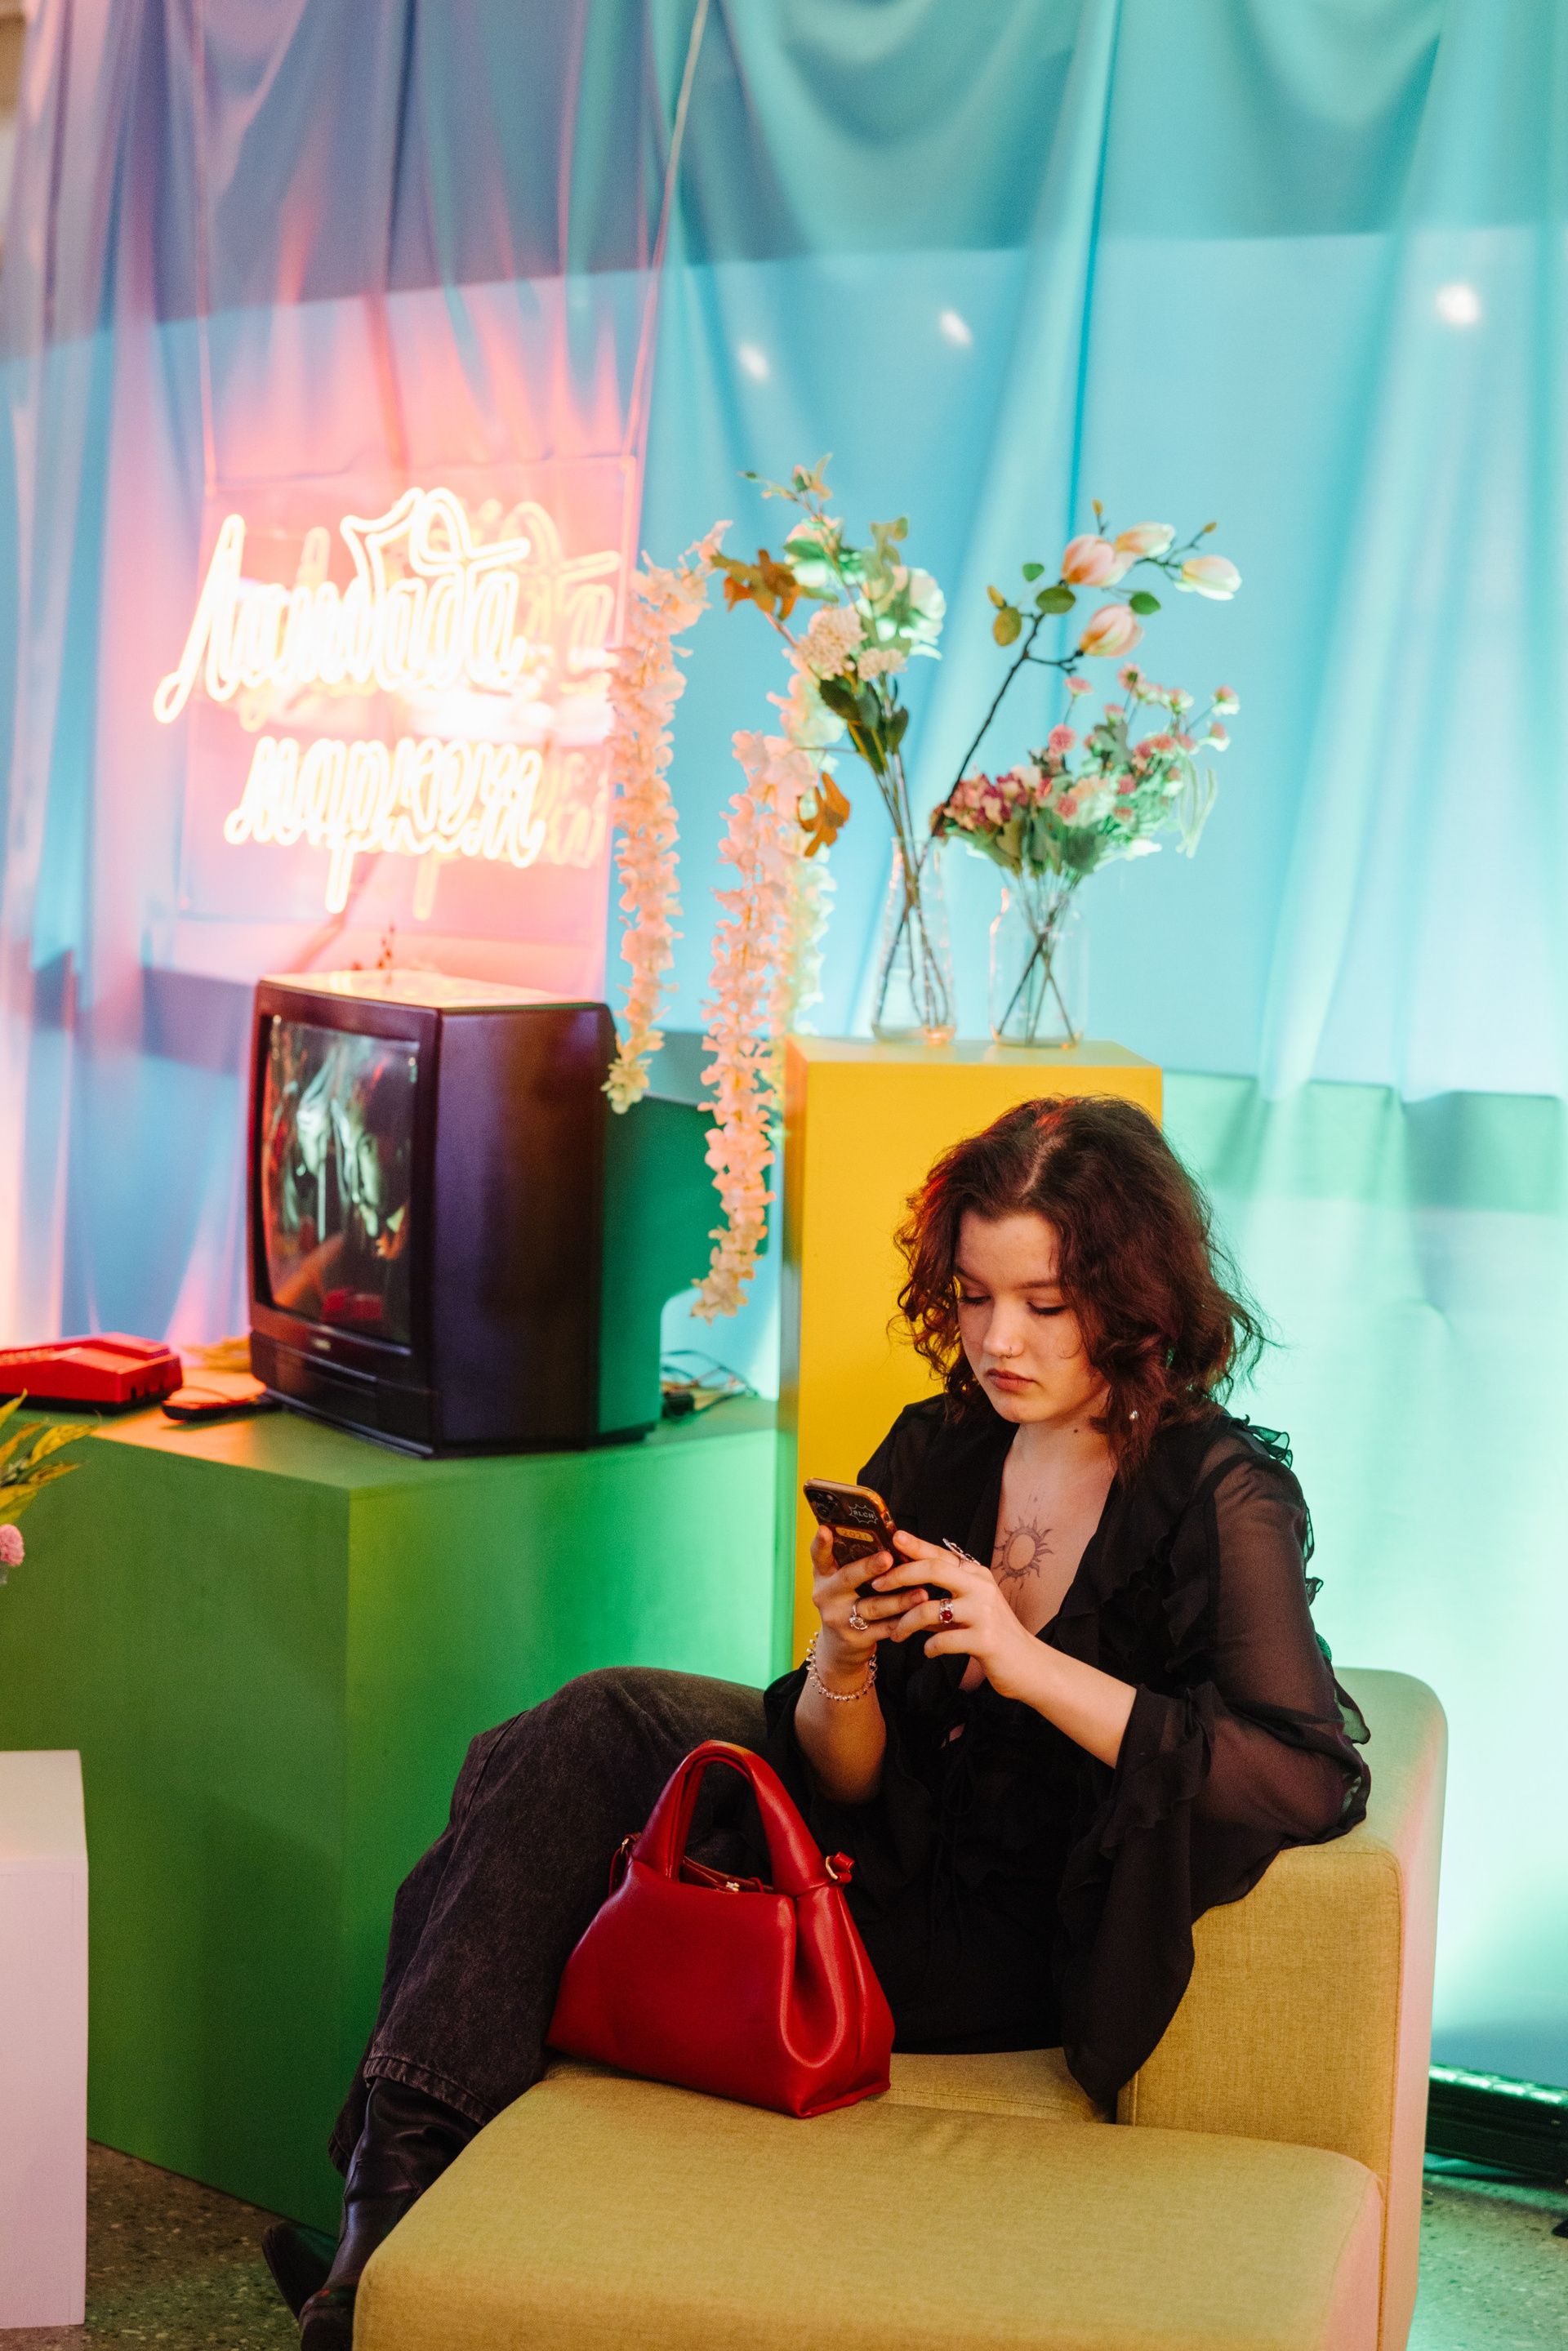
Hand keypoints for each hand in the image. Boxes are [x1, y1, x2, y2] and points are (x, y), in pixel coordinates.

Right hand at [809, 1525, 926, 1680]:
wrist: (840, 1647)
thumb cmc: (848, 1601)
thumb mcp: (842, 1582)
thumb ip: (855, 1562)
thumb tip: (890, 1537)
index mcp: (824, 1575)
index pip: (819, 1555)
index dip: (821, 1543)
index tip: (825, 1530)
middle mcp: (826, 1595)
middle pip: (848, 1578)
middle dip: (869, 1567)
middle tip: (888, 1558)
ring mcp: (839, 1618)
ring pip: (873, 1606)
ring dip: (899, 1599)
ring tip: (921, 1592)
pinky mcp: (856, 1639)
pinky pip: (884, 1628)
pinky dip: (904, 1620)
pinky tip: (920, 1613)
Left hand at [872, 1532, 1045, 1704]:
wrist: (1028, 1666)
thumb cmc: (992, 1635)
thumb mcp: (970, 1609)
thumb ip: (942, 1597)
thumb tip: (903, 1587)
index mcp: (977, 1575)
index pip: (941, 1554)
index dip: (914, 1546)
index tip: (892, 1538)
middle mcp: (982, 1587)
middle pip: (933, 1569)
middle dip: (899, 1575)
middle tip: (876, 1585)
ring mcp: (984, 1613)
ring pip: (930, 1608)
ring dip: (905, 1623)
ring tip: (896, 1634)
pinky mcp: (985, 1640)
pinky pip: (942, 1640)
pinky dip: (928, 1647)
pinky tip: (928, 1651)